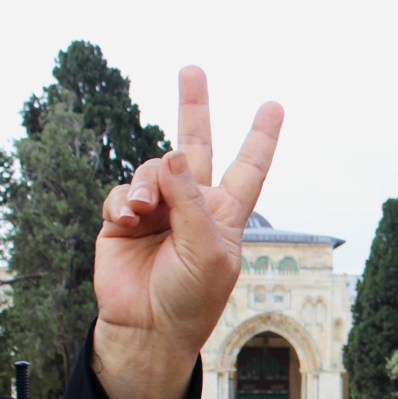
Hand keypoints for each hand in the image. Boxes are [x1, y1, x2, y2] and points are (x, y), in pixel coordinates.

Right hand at [92, 66, 283, 398]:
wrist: (148, 329)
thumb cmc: (191, 300)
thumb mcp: (208, 253)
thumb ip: (192, 203)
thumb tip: (172, 156)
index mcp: (226, 214)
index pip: (249, 168)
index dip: (261, 137)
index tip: (275, 106)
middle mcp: (194, 205)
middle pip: (196, 145)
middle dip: (193, 107)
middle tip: (192, 69)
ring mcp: (159, 209)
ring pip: (153, 170)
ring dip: (148, 184)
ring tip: (144, 211)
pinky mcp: (124, 219)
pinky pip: (122, 192)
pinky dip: (124, 201)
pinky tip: (128, 219)